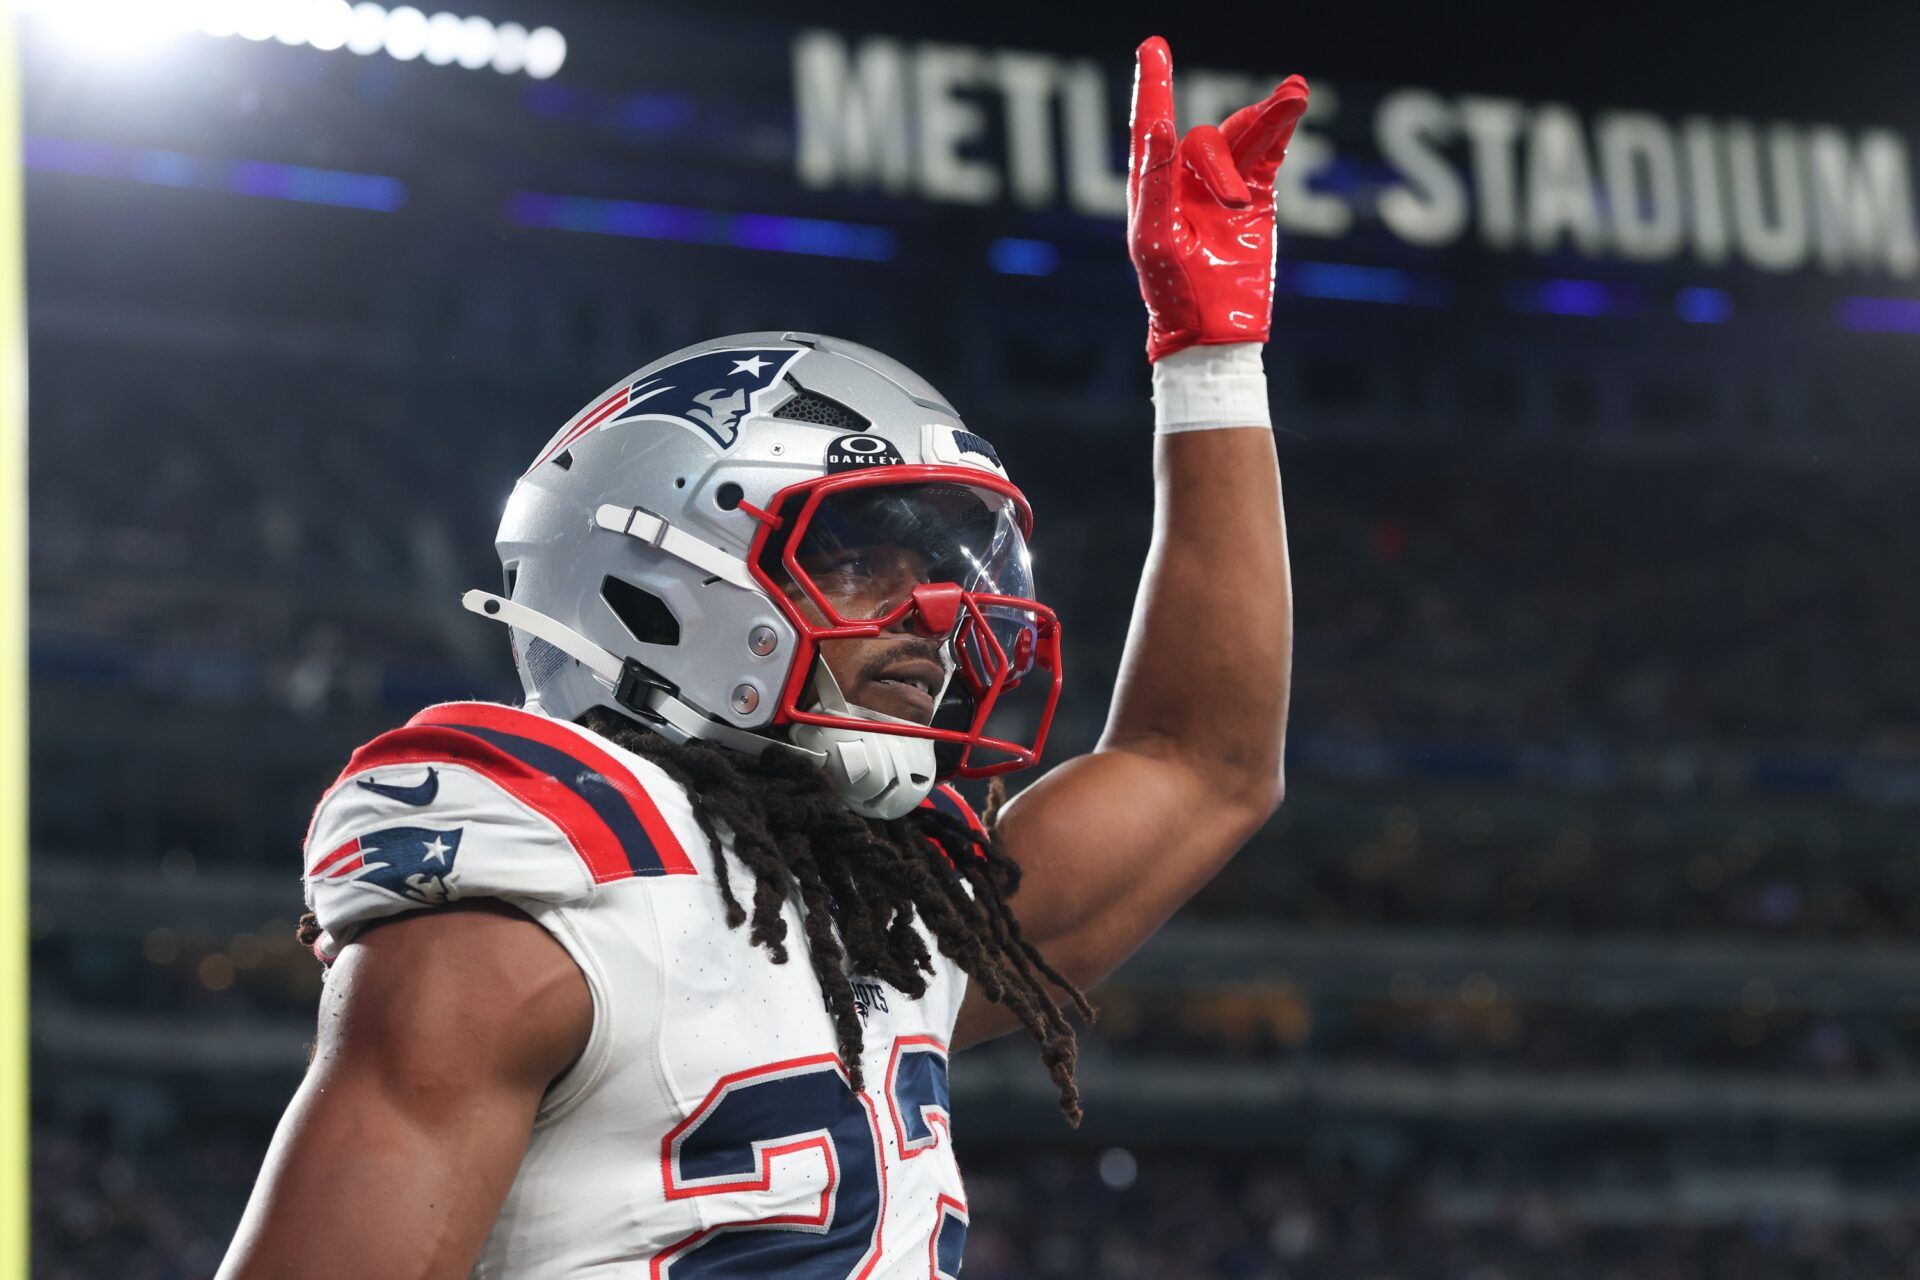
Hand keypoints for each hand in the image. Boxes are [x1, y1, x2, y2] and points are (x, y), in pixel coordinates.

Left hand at [1127, 36, 1309, 361]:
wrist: (1213, 332)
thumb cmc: (1171, 291)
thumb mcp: (1155, 239)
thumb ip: (1155, 183)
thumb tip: (1159, 128)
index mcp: (1151, 188)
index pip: (1151, 126)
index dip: (1152, 85)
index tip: (1153, 46)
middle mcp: (1185, 179)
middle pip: (1208, 140)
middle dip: (1222, 166)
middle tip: (1232, 204)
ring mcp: (1224, 185)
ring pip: (1245, 136)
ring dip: (1269, 114)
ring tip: (1295, 94)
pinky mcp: (1257, 197)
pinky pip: (1269, 152)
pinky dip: (1281, 127)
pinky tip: (1294, 100)